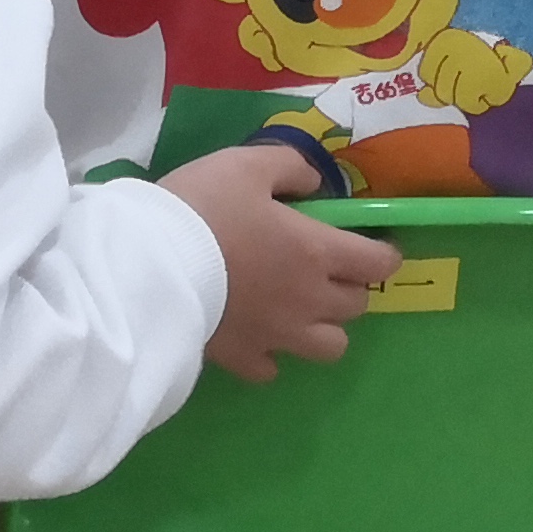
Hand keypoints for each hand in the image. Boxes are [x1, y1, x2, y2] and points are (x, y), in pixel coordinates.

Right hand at [157, 141, 396, 381]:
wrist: (150, 261)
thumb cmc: (203, 207)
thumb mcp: (246, 164)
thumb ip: (291, 168)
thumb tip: (315, 184)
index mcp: (317, 252)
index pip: (378, 263)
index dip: (383, 254)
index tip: (369, 246)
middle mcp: (309, 301)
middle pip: (357, 306)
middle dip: (348, 286)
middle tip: (321, 269)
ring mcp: (279, 335)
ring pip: (331, 347)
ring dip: (323, 327)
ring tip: (297, 309)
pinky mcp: (243, 356)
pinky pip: (273, 367)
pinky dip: (271, 353)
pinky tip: (255, 333)